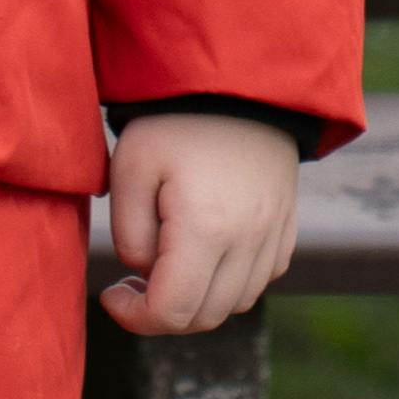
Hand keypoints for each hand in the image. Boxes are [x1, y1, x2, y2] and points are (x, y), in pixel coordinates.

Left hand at [100, 110, 299, 337]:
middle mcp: (248, 241)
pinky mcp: (286, 225)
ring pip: (236, 304)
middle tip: (133, 283)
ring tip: (169, 266)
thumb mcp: (131, 166)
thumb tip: (146, 272)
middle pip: (204, 317)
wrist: (241, 82)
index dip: (133, 317)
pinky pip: (261, 279)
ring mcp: (274, 235)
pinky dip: (231, 284)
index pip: (171, 312)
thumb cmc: (176, 120)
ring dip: (198, 301)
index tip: (111, 293)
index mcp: (206, 230)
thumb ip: (129, 233)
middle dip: (161, 314)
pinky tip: (207, 254)